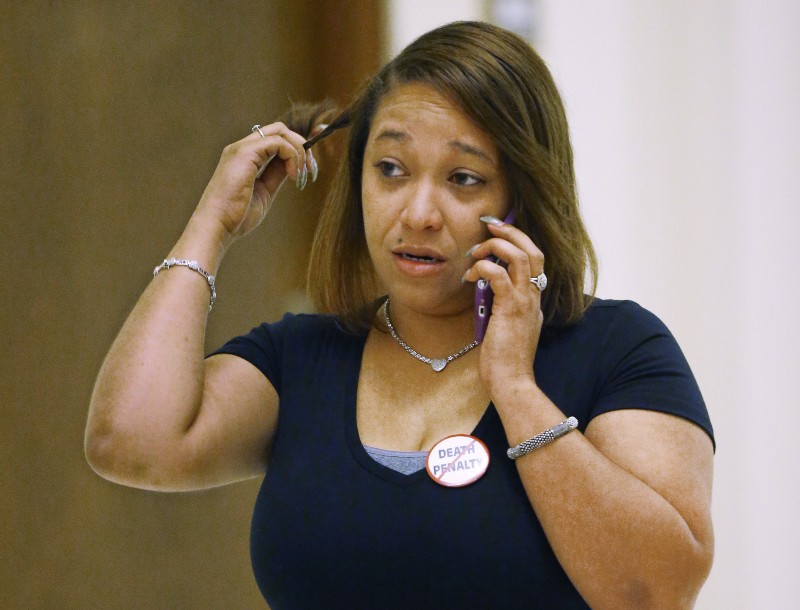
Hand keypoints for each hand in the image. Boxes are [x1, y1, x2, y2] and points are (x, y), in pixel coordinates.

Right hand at [194, 121, 318, 246]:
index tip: (310, 169)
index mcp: (245, 157)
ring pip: (280, 132)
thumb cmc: (236, 217)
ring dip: (299, 152)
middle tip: (311, 171)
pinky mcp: (245, 153)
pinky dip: (292, 156)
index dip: (297, 149)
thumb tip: (293, 166)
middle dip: (302, 146)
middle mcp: (242, 148)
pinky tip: (294, 176)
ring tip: (303, 177)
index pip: (275, 140)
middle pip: (279, 130)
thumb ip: (276, 175)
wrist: (217, 226)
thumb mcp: (265, 192)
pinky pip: (278, 142)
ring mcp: (242, 148)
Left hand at [463, 217, 544, 394]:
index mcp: (533, 300)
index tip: (498, 233)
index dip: (517, 242)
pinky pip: (499, 275)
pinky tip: (469, 276)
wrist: (511, 382)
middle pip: (533, 250)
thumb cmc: (503, 361)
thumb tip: (485, 290)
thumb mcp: (505, 327)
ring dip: (496, 246)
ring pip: (520, 256)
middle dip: (511, 232)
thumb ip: (501, 307)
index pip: (533, 260)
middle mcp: (534, 297)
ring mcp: (525, 302)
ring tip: (476, 251)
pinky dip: (483, 267)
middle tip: (490, 225)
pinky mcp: (511, 308)